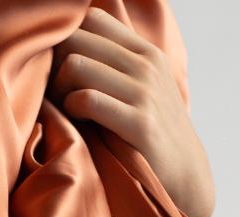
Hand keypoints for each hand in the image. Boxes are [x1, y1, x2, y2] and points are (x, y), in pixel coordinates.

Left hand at [48, 6, 214, 216]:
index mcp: (145, 51)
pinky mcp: (139, 123)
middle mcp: (146, 64)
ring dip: (59, 90)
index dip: (67, 41)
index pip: (92, 19)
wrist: (185, 173)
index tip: (61, 71)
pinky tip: (75, 122)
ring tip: (63, 110)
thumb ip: (116, 66)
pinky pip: (88, 99)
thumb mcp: (142, 89)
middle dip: (56, 67)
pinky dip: (70, 109)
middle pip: (77, 40)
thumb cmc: (152, 134)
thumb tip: (72, 49)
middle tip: (54, 95)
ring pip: (77, 66)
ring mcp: (144, 92)